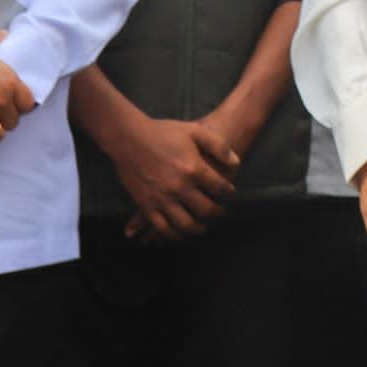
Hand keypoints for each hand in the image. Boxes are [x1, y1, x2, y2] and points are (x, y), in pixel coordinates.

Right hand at [107, 111, 237, 242]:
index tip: (230, 194)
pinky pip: (163, 228)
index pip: (220, 189)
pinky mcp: (146, 206)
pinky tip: (180, 233)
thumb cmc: (163, 132)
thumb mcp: (195, 131)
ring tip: (203, 226)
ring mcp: (162, 199)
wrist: (129, 138)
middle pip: (206, 210)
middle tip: (220, 212)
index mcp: (194, 169)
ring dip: (198, 229)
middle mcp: (180, 188)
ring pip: (186, 225)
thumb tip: (236, 163)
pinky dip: (174, 235)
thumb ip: (219, 146)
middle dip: (217, 213)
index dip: (229, 193)